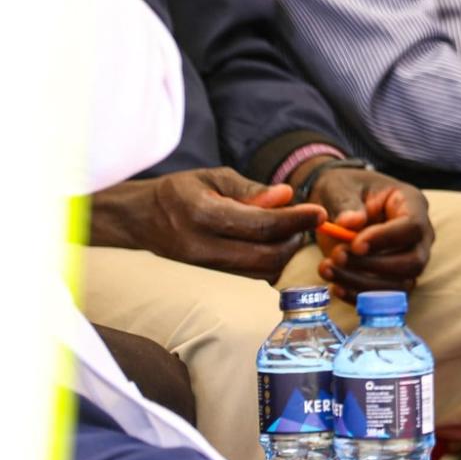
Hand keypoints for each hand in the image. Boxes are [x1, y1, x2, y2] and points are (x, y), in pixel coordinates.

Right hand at [90, 168, 324, 279]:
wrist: (141, 219)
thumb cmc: (182, 192)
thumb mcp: (214, 177)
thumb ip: (250, 188)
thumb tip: (286, 195)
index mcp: (203, 215)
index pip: (261, 225)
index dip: (296, 219)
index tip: (320, 212)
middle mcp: (201, 248)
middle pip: (265, 256)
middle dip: (295, 240)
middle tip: (306, 221)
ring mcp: (202, 270)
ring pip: (260, 273)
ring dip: (285, 254)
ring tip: (289, 230)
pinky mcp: (206, 282)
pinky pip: (249, 280)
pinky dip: (269, 265)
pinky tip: (273, 245)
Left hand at [306, 167, 433, 300]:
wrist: (337, 203)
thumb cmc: (344, 189)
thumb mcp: (340, 187)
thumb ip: (345, 203)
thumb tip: (350, 222)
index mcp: (411, 203)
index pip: (412, 227)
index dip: (385, 239)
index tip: (354, 244)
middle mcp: (418, 235)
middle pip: (414, 261)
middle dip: (374, 266)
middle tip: (337, 256)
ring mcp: (409, 258)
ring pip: (400, 284)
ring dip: (362, 283)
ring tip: (327, 269)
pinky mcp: (394, 278)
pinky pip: (386, 297)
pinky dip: (360, 297)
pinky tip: (336, 286)